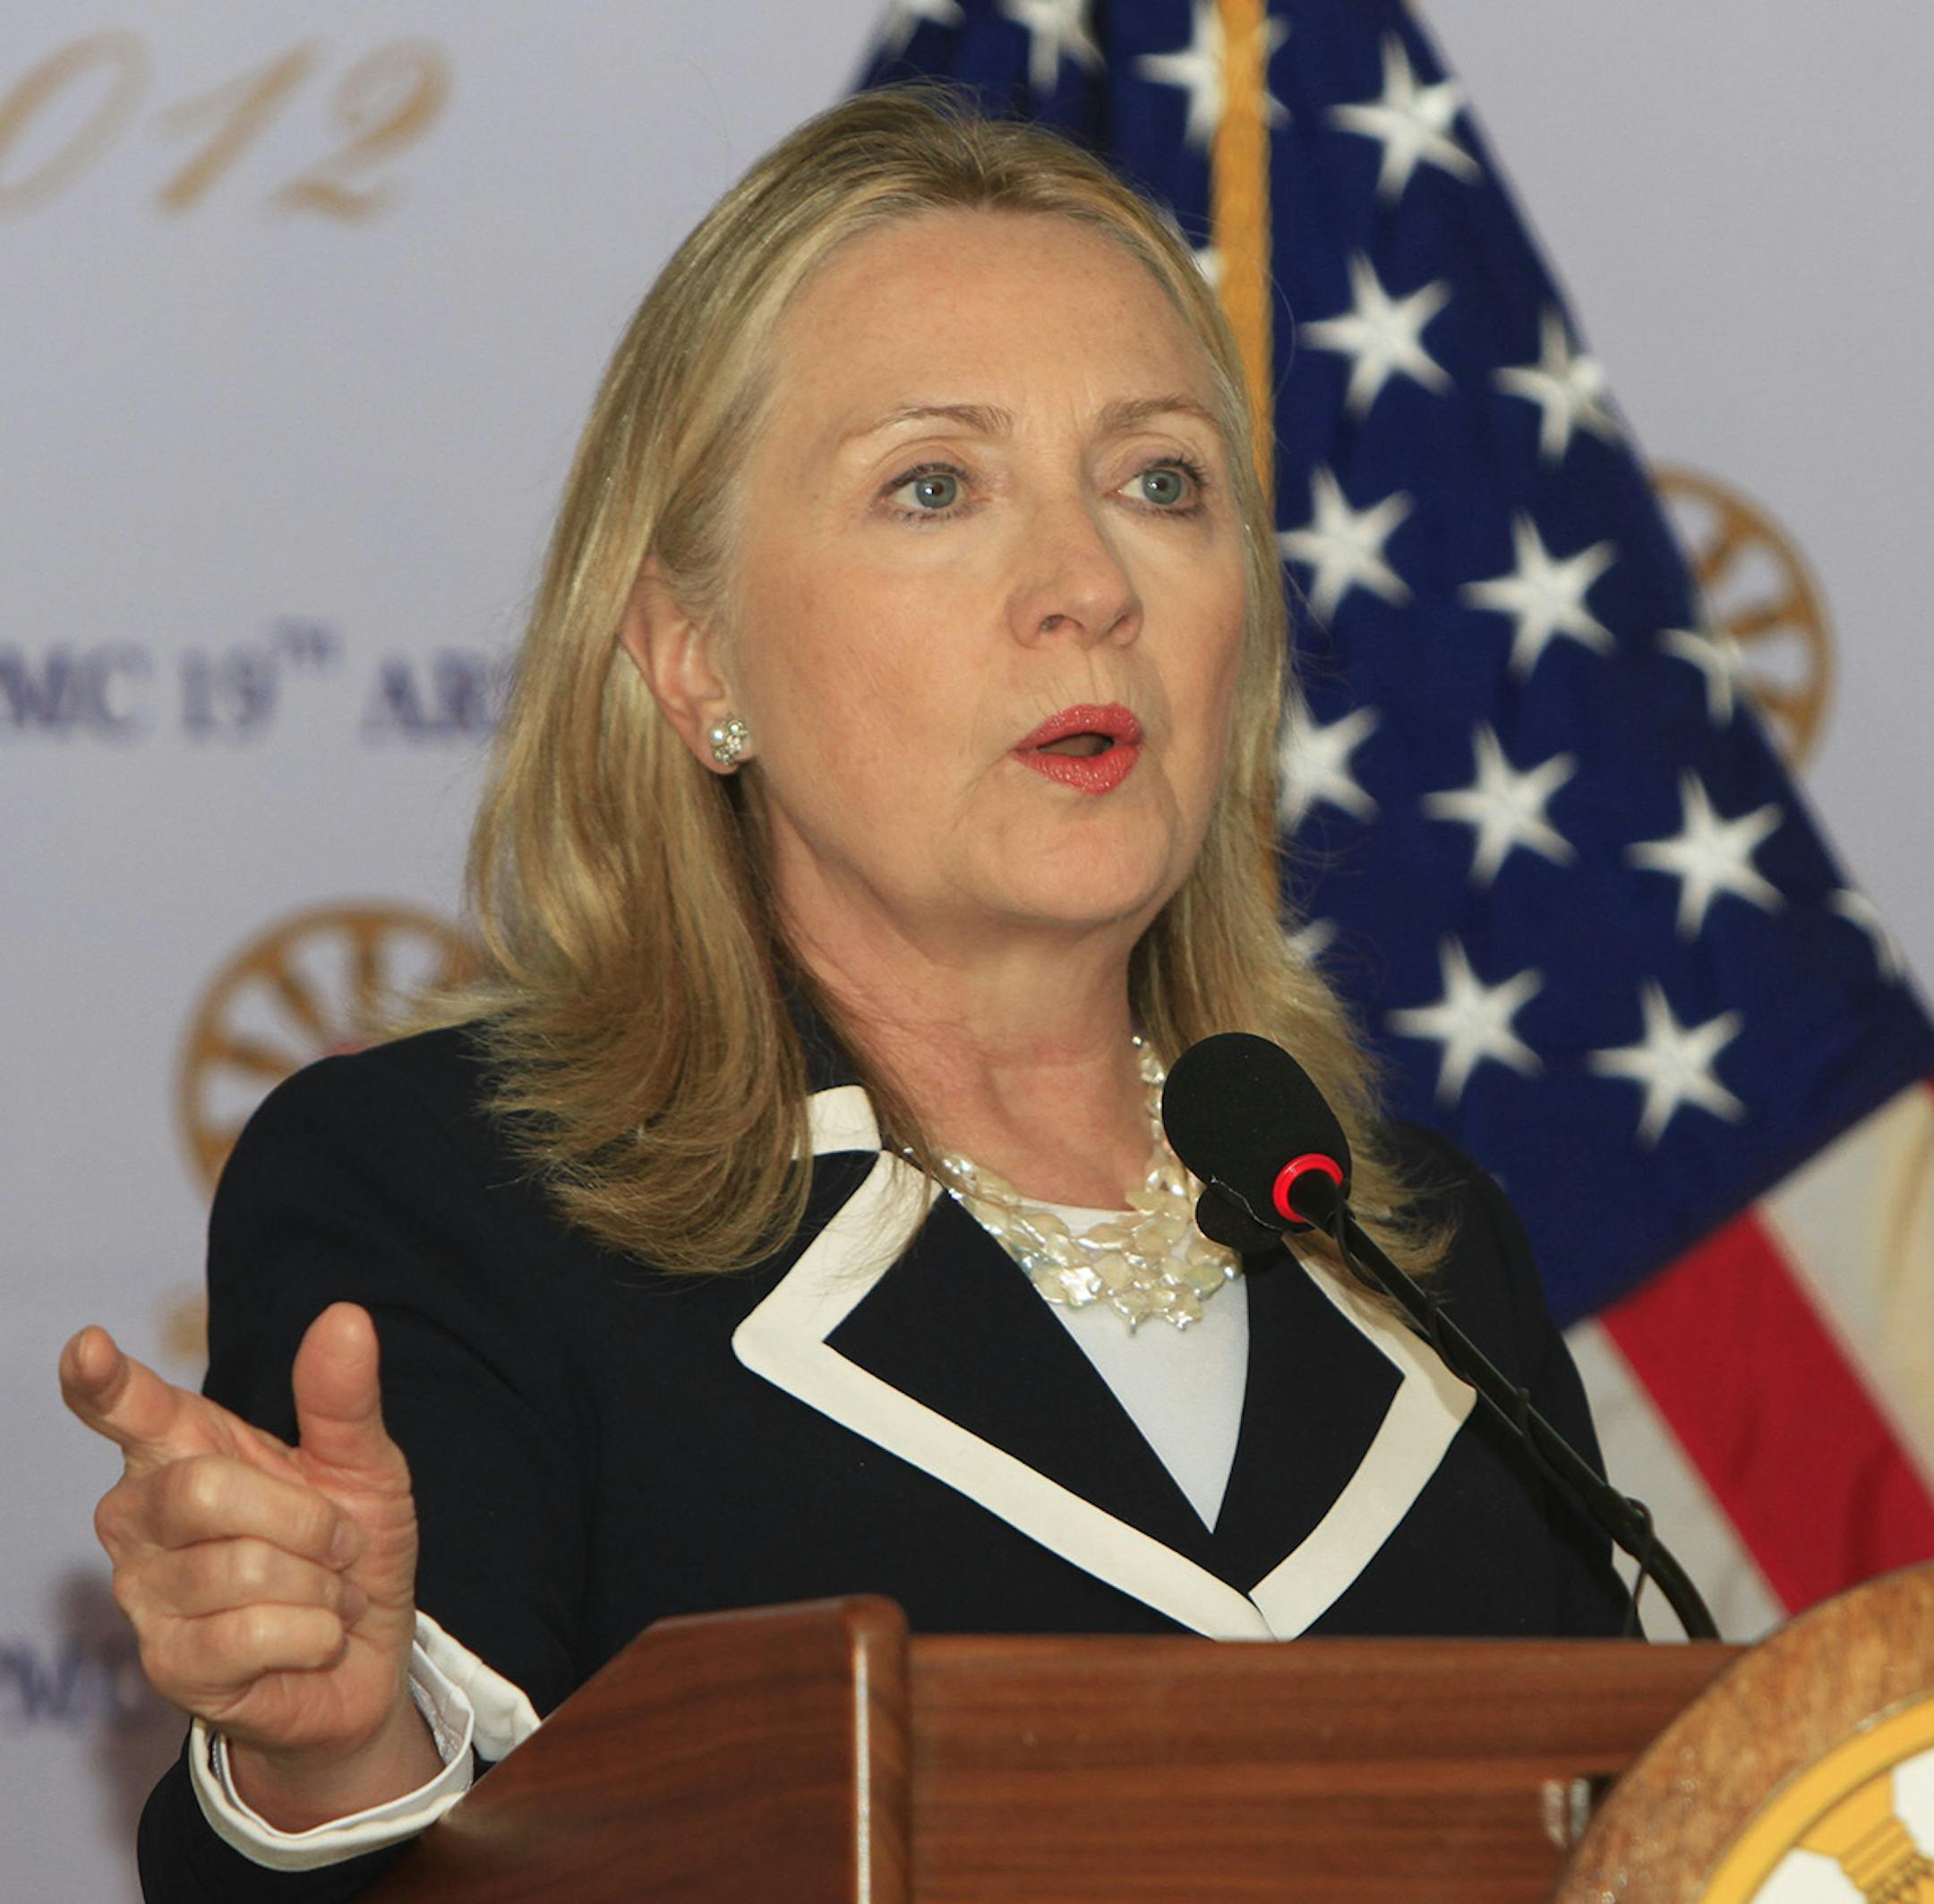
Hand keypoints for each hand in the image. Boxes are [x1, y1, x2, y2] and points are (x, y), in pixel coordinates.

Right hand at [61, 1303, 437, 1825]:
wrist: (365, 1652)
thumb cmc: (348, 1546)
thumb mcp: (362, 1463)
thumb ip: (342, 1397)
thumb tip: (345, 1316)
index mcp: (183, 1447)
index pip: (126, 1406)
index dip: (101, 1379)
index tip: (90, 1347)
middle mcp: (141, 1514)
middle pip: (204, 1491)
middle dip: (304, 1517)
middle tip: (341, 1540)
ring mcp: (144, 1592)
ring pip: (240, 1570)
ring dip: (319, 1584)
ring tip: (327, 1593)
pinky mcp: (167, 1664)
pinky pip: (251, 1635)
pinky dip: (313, 1634)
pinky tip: (314, 1638)